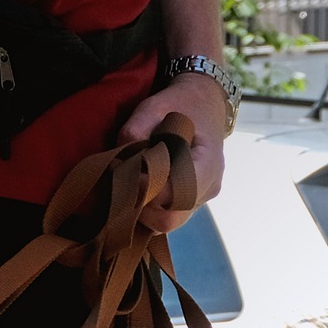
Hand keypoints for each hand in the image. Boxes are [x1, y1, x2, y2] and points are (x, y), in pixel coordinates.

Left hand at [118, 71, 227, 231]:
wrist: (204, 106)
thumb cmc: (182, 105)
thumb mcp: (155, 106)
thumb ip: (137, 130)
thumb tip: (119, 158)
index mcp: (208, 164)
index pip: (176, 195)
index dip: (147, 189)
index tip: (128, 170)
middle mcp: (208, 189)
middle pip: (170, 219)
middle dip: (139, 206)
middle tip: (123, 182)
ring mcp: (201, 199)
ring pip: (167, 222)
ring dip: (142, 209)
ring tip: (130, 181)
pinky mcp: (191, 202)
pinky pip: (168, 215)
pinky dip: (148, 208)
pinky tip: (139, 186)